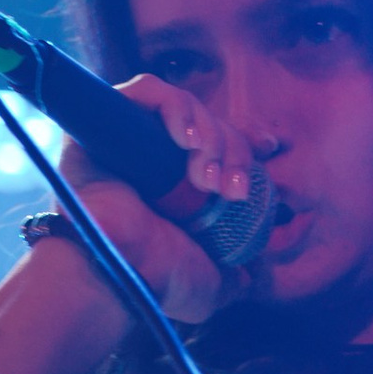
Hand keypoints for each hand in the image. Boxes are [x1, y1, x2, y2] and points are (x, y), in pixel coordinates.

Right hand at [60, 75, 251, 331]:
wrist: (117, 274)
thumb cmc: (156, 280)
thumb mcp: (209, 283)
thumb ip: (231, 276)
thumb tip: (250, 277)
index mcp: (177, 190)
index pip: (217, 145)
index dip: (245, 142)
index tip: (267, 148)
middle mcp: (152, 161)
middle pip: (208, 126)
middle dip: (231, 153)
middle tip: (231, 192)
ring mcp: (128, 139)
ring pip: (184, 107)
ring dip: (209, 136)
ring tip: (205, 177)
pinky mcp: (104, 121)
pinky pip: (147, 90)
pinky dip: (175, 108)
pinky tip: (186, 140)